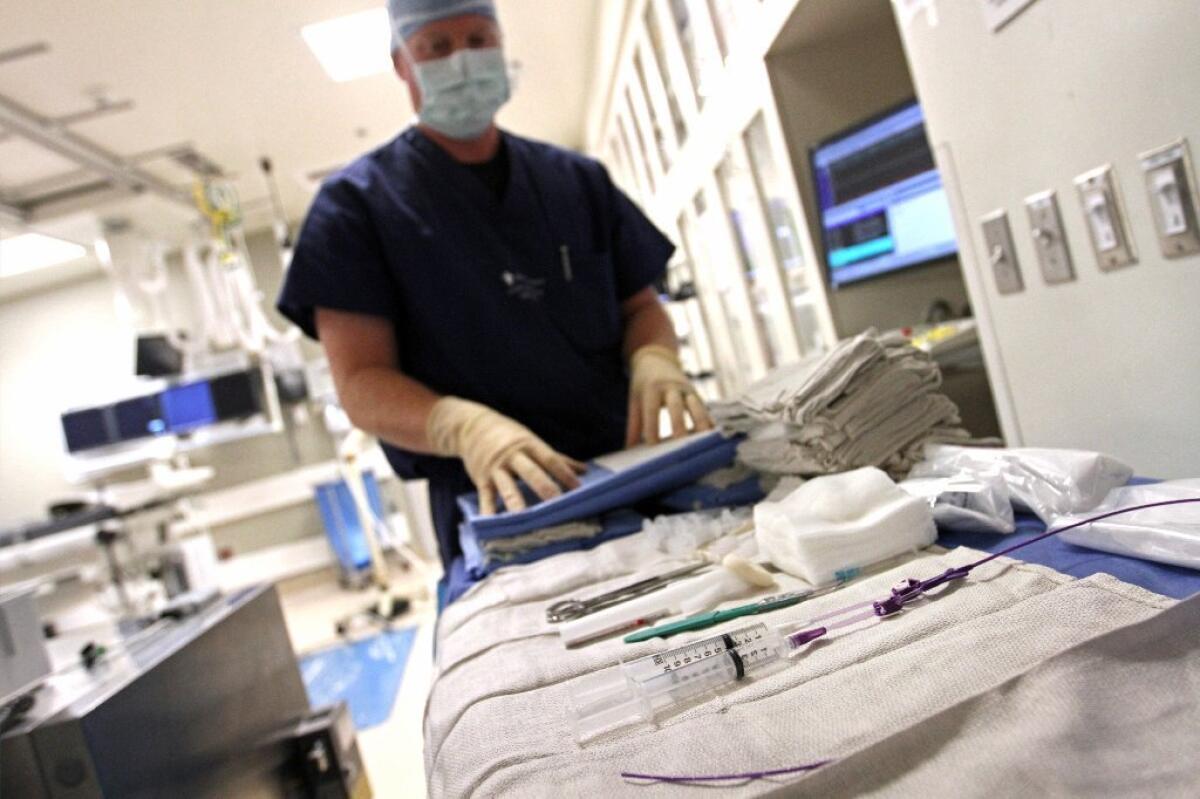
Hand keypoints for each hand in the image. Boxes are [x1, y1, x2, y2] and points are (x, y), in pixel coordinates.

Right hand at [426, 397, 584, 514]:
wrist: (470, 427)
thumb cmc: (508, 436)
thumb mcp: (532, 441)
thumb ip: (557, 458)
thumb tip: (584, 471)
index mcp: (529, 445)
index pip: (550, 459)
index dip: (564, 473)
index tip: (578, 487)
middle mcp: (513, 456)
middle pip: (532, 473)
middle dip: (545, 488)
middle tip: (557, 504)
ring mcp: (496, 469)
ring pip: (508, 487)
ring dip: (516, 503)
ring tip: (524, 519)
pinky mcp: (481, 479)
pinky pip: (486, 497)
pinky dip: (488, 512)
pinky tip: (491, 525)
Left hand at [625, 345, 713, 445]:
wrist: (657, 359)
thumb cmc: (643, 383)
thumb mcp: (635, 399)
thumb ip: (634, 424)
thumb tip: (629, 449)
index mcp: (652, 388)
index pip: (651, 409)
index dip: (652, 427)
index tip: (652, 445)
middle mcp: (671, 387)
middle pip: (676, 406)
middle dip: (678, 424)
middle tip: (680, 444)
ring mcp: (686, 390)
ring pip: (696, 406)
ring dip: (701, 423)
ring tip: (704, 441)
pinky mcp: (697, 394)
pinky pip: (705, 408)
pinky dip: (710, 421)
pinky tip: (715, 435)